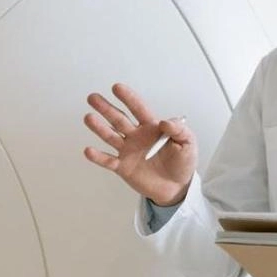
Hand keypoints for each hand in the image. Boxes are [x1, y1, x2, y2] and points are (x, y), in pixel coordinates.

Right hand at [82, 83, 196, 205]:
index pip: (138, 109)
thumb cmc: (182, 163)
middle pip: (118, 119)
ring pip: (110, 136)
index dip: (128, 98)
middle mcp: (136, 136)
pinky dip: (98, 157)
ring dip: (99, 127)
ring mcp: (127, 151)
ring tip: (88, 118)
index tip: (117, 87)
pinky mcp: (123, 167)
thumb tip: (164, 122)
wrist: (176, 188)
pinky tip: (88, 150)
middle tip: (93, 98)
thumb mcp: (188, 143)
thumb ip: (179, 130)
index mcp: (151, 127)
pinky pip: (108, 161)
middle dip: (106, 108)